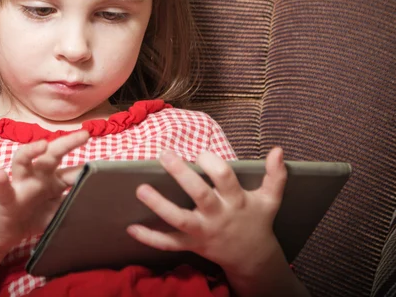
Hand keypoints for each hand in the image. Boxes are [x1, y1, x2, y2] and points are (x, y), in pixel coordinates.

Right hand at [0, 130, 89, 256]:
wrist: (5, 231)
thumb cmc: (33, 215)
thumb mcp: (56, 211)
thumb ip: (71, 204)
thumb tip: (94, 201)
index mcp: (53, 180)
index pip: (72, 170)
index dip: (87, 167)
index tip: (106, 165)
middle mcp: (37, 176)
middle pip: (51, 154)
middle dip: (67, 143)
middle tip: (84, 135)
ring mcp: (20, 184)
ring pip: (23, 161)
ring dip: (31, 150)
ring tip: (42, 144)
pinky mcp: (6, 198)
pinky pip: (4, 188)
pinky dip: (2, 181)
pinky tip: (1, 174)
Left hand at [127, 148, 286, 275]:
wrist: (253, 259)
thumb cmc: (258, 221)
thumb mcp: (270, 199)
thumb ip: (275, 175)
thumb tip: (278, 150)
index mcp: (236, 201)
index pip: (225, 178)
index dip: (213, 163)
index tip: (201, 152)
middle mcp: (218, 216)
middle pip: (199, 195)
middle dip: (182, 175)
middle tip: (164, 155)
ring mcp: (203, 232)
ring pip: (179, 219)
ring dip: (159, 205)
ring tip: (141, 189)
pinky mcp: (191, 244)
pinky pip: (169, 243)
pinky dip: (150, 238)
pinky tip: (132, 228)